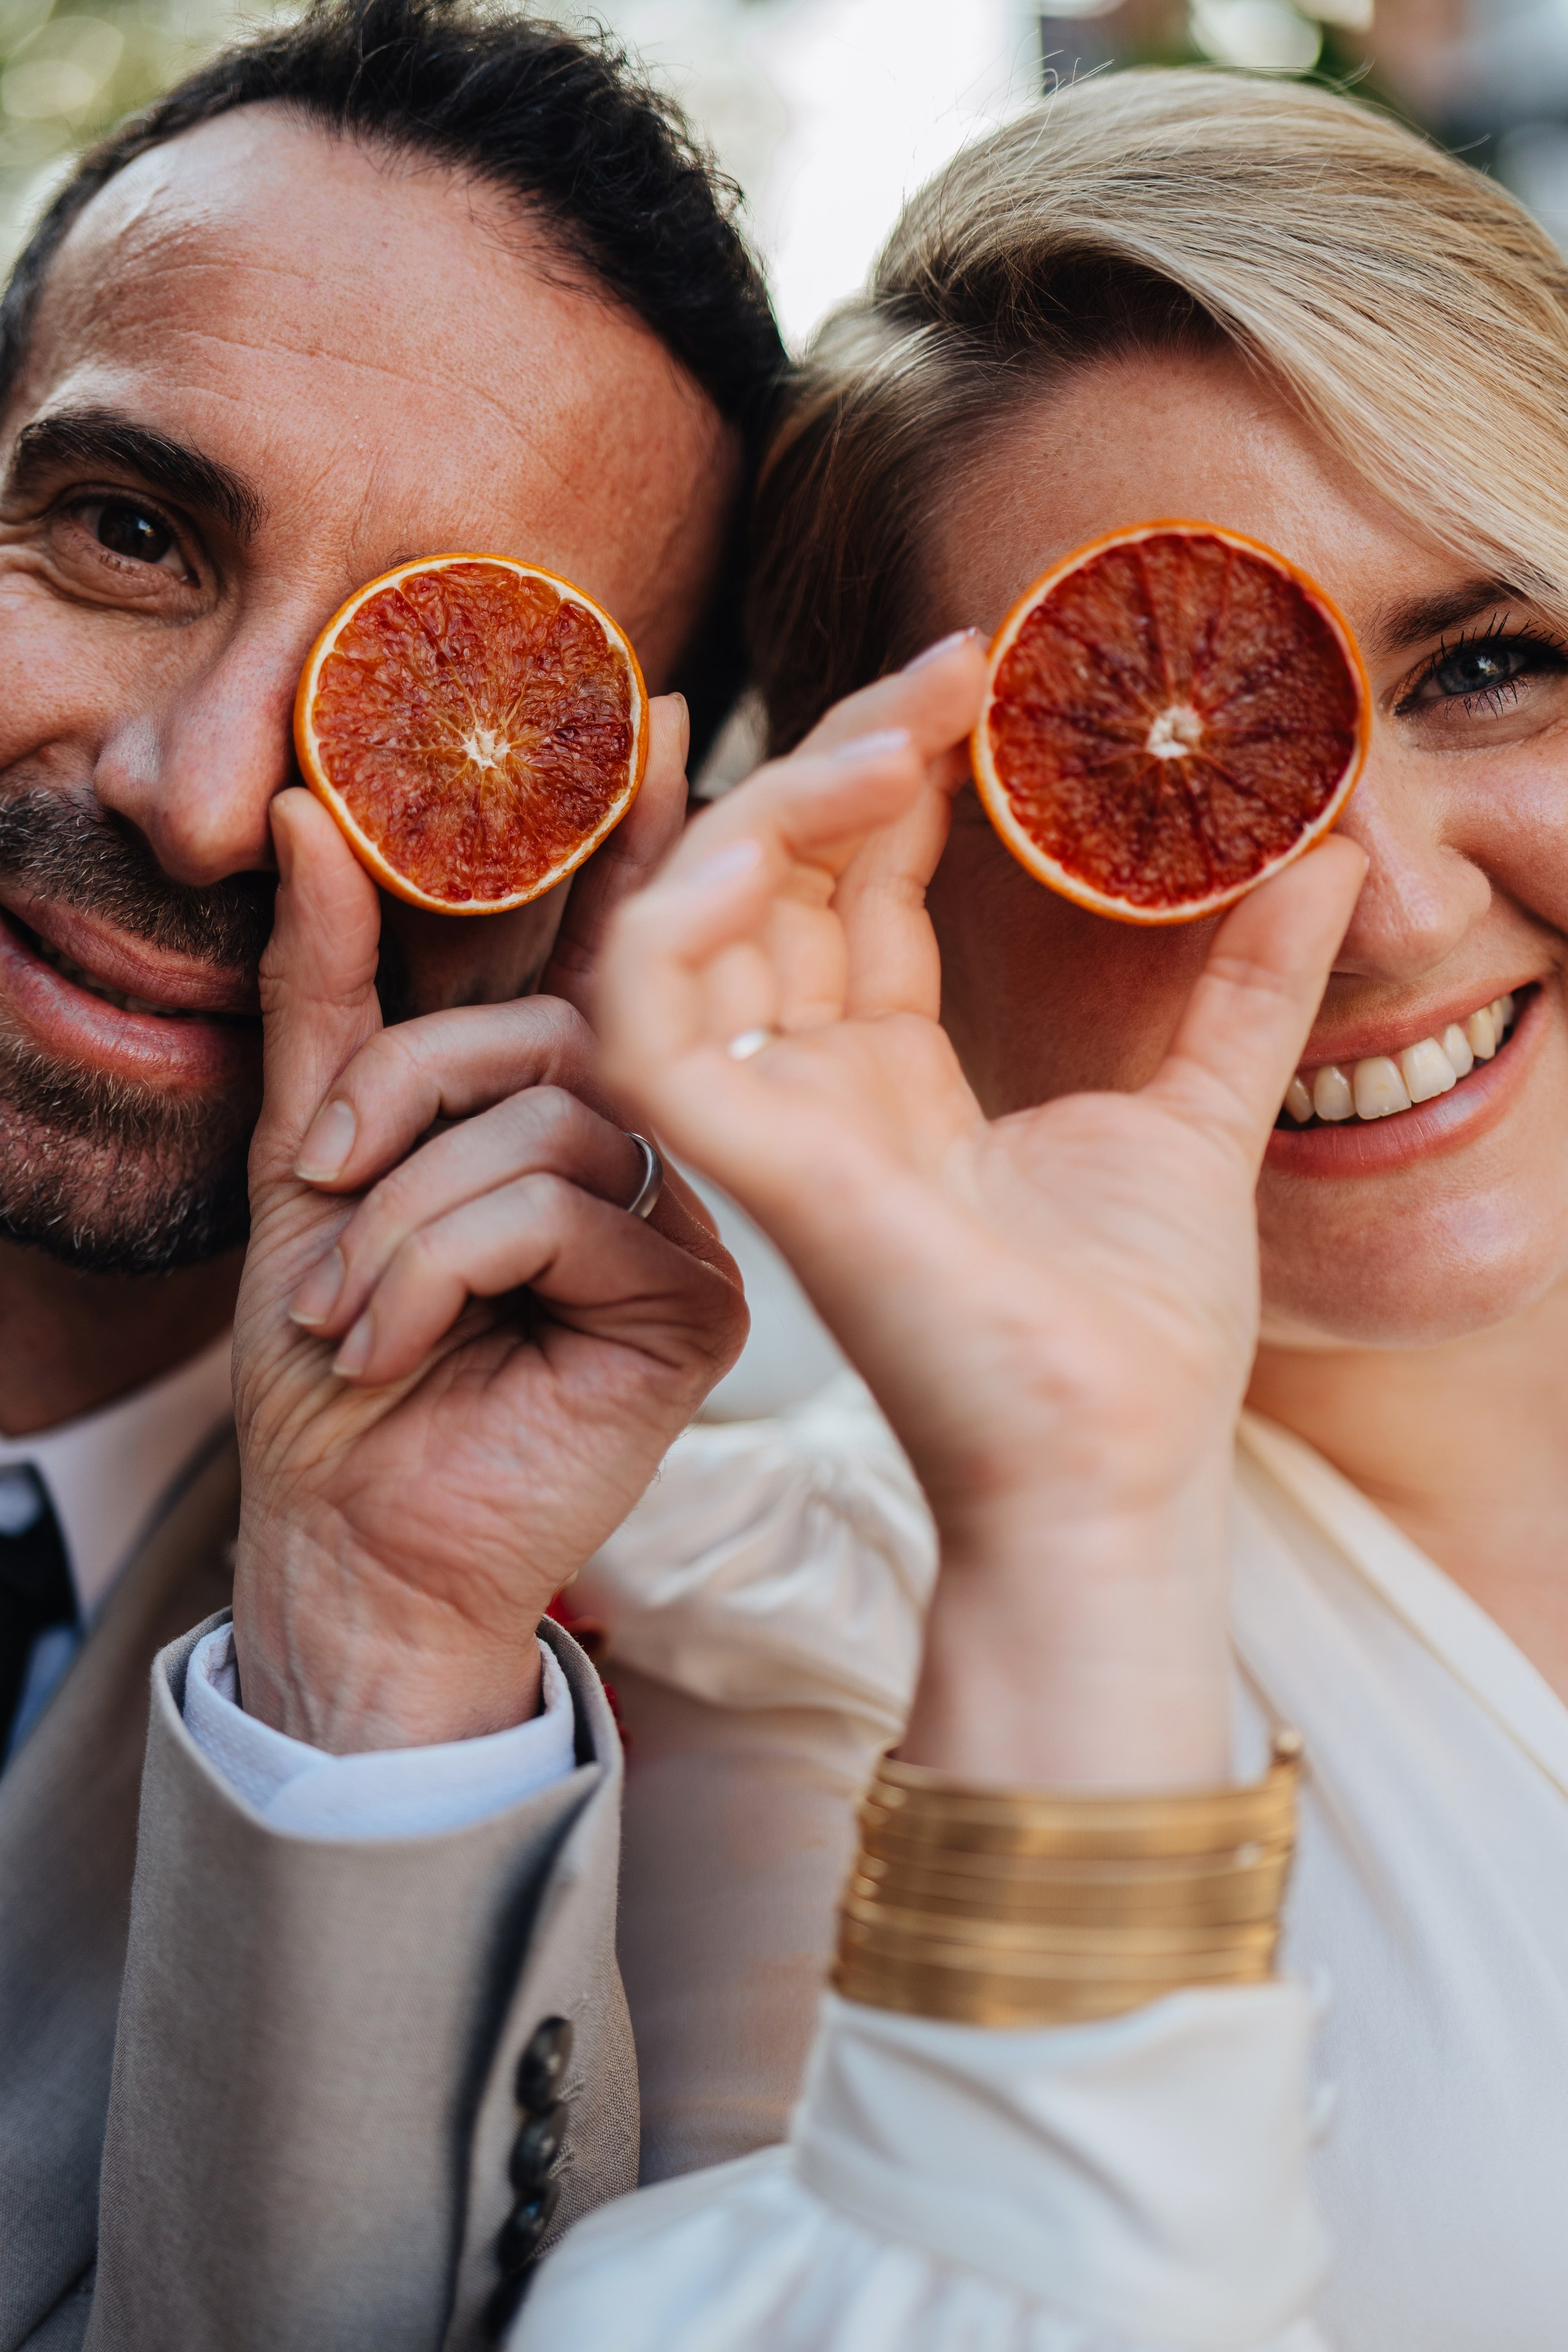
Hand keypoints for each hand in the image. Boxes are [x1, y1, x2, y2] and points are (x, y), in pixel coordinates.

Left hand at [231, 696, 746, 1750]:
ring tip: (340, 1308)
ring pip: (548, 1119)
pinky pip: (558, 1206)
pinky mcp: (697, 1304)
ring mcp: (690, 1223)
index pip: (611, 950)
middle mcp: (654, 1149)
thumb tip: (303, 816)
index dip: (637, 837)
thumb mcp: (309, 1151)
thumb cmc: (332, 1358)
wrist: (348, 1536)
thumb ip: (327, 991)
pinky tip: (397, 1348)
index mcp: (575, 1108)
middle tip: (318, 1180)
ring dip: (397, 1215)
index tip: (658, 715)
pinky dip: (436, 1266)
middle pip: (555, 1023)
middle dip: (403, 1089)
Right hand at [597, 640, 1366, 1787]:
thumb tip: (1327, 851)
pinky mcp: (743, 1156)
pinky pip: (644, 1011)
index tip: (986, 677)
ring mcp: (770, 1120)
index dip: (904, 773)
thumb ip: (1247, 985)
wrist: (1113, 1466)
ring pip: (698, 914)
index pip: (859, 892)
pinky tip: (778, 835)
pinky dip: (684, 911)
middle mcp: (817, 1088)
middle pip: (777, 878)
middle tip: (956, 666)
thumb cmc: (1139, 1334)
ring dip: (779, 804)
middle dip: (850, 753)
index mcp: (899, 1081)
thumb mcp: (1204, 1114)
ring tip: (900, 729)